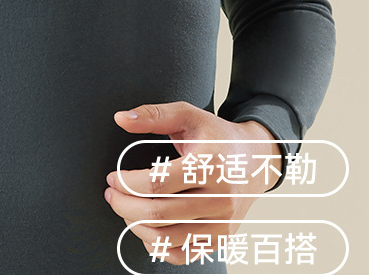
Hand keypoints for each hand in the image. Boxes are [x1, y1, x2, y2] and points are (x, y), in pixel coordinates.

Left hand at [104, 101, 282, 264]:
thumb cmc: (216, 135)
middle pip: (158, 214)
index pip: (157, 184)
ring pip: (167, 238)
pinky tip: (146, 227)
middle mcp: (220, 198)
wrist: (257, 159)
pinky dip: (157, 245)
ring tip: (125, 208)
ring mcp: (222, 223)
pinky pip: (182, 254)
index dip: (126, 183)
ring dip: (135, 225)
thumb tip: (120, 118)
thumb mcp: (188, 115)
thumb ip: (153, 115)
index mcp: (210, 165)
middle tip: (111, 194)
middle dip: (124, 205)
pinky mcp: (221, 239)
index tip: (113, 177)